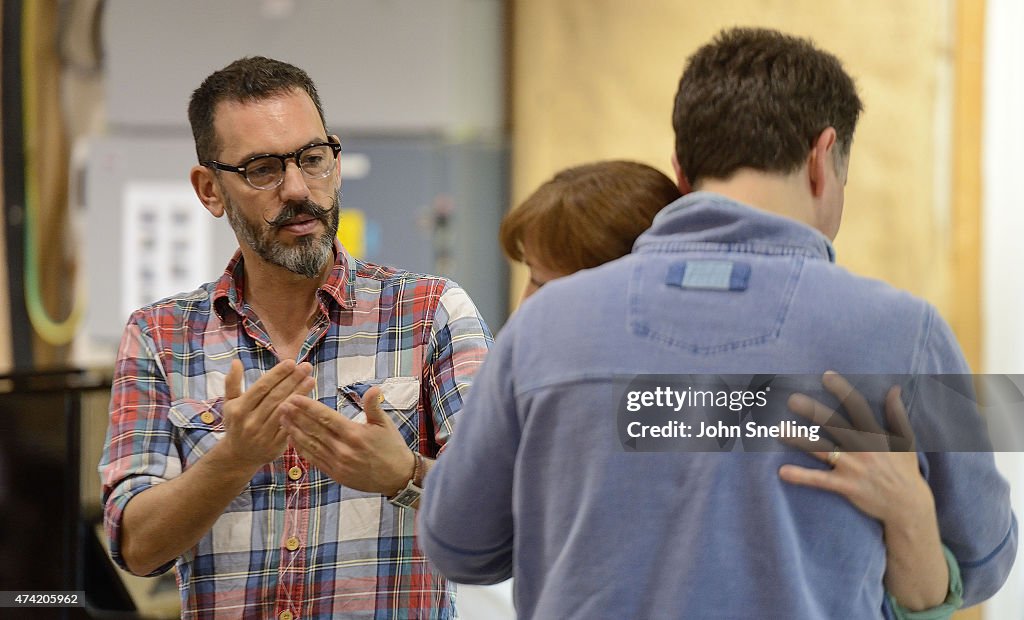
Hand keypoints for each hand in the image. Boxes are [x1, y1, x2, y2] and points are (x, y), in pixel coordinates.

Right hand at [219, 359, 314, 469]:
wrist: (238, 457)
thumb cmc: (236, 424)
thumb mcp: (229, 404)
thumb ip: (232, 383)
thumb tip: (235, 361)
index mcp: (239, 409)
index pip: (261, 387)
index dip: (277, 374)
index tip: (291, 362)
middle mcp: (250, 422)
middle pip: (275, 397)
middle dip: (292, 380)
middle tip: (306, 366)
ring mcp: (263, 435)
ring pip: (284, 411)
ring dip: (300, 394)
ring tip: (311, 380)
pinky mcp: (275, 445)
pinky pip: (290, 426)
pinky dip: (300, 414)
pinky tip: (310, 402)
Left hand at [282, 386, 415, 494]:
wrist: (398, 477)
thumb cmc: (392, 447)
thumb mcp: (385, 424)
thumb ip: (374, 406)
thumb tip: (373, 388)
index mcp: (355, 434)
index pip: (326, 417)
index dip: (308, 407)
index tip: (295, 397)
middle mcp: (343, 449)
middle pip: (314, 430)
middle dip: (295, 416)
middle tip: (280, 404)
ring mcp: (337, 463)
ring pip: (310, 445)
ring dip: (294, 431)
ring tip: (281, 419)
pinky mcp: (335, 474)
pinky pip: (314, 459)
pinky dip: (301, 448)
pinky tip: (291, 439)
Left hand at [777, 372, 934, 523]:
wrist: (908, 507)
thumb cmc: (905, 471)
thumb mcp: (906, 441)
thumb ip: (897, 414)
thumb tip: (894, 388)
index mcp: (875, 435)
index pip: (857, 407)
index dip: (843, 390)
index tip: (826, 375)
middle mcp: (862, 448)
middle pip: (834, 425)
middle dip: (813, 412)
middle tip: (792, 399)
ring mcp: (853, 467)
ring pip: (822, 450)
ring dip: (800, 440)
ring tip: (779, 430)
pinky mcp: (846, 486)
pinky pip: (820, 480)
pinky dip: (802, 476)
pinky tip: (782, 472)